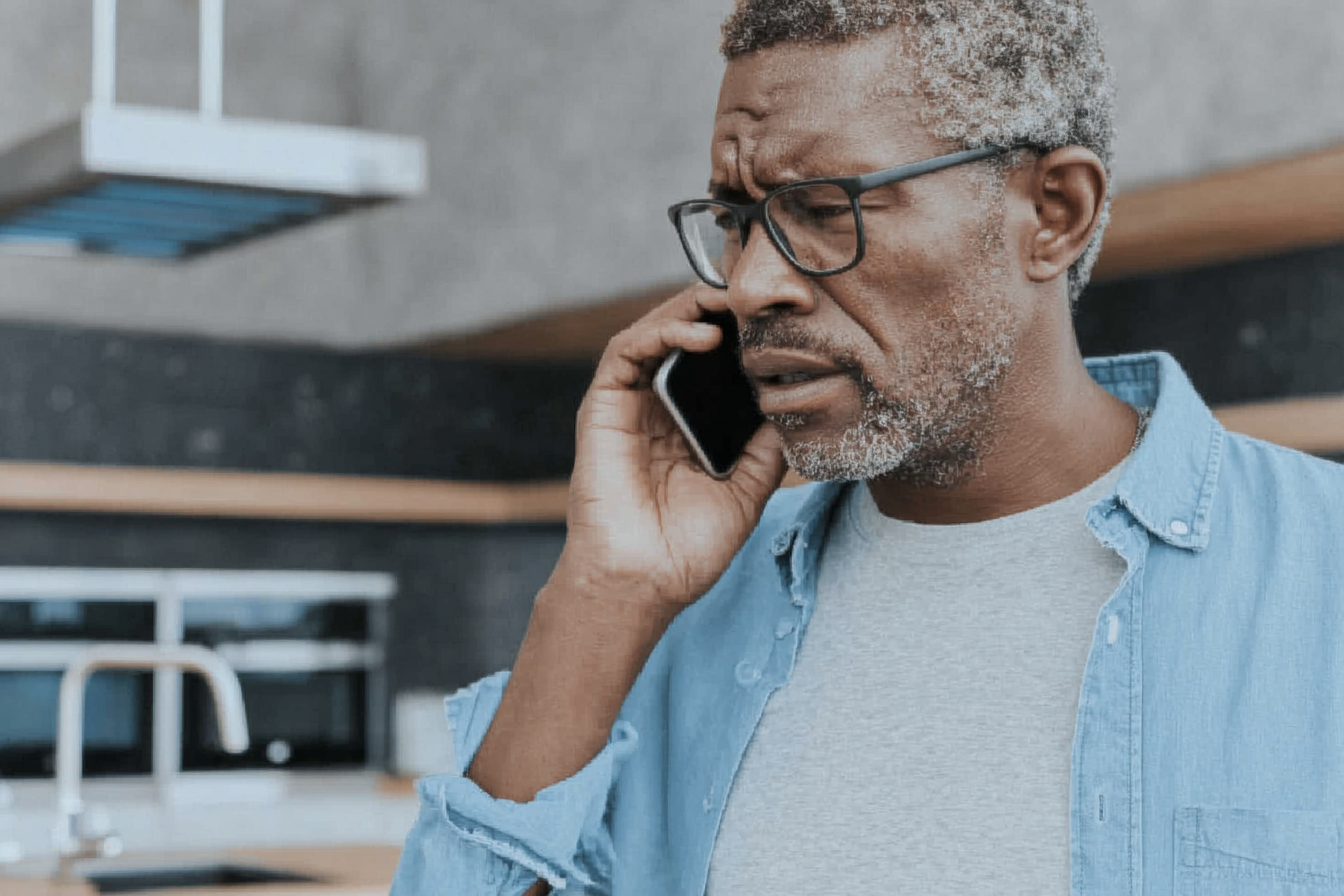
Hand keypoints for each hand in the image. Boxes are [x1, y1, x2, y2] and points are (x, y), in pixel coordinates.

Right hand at [552, 284, 786, 610]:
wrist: (645, 582)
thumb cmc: (688, 548)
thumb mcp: (748, 488)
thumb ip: (767, 444)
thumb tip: (795, 399)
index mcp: (686, 426)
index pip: (710, 363)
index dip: (736, 332)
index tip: (775, 317)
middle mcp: (655, 409)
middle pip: (681, 337)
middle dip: (715, 308)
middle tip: (753, 295)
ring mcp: (628, 406)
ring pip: (653, 333)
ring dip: (690, 308)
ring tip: (728, 301)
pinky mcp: (602, 407)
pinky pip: (625, 351)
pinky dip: (661, 331)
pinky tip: (700, 335)